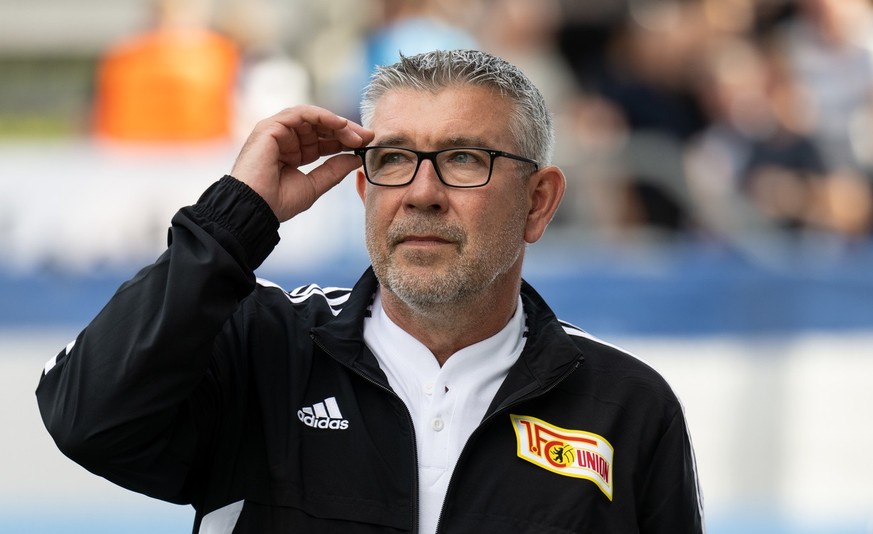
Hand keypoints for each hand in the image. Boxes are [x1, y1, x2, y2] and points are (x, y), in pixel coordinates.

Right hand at [230, 106, 374, 221]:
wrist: (254, 209)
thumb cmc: (278, 202)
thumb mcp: (314, 186)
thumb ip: (334, 170)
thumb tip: (356, 159)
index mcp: (293, 153)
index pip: (323, 141)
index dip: (345, 140)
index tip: (366, 144)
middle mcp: (285, 140)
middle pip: (320, 127)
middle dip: (346, 130)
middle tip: (368, 135)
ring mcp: (276, 131)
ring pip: (312, 118)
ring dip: (337, 123)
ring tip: (356, 134)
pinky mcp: (270, 127)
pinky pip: (300, 113)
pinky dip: (322, 116)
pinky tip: (340, 124)